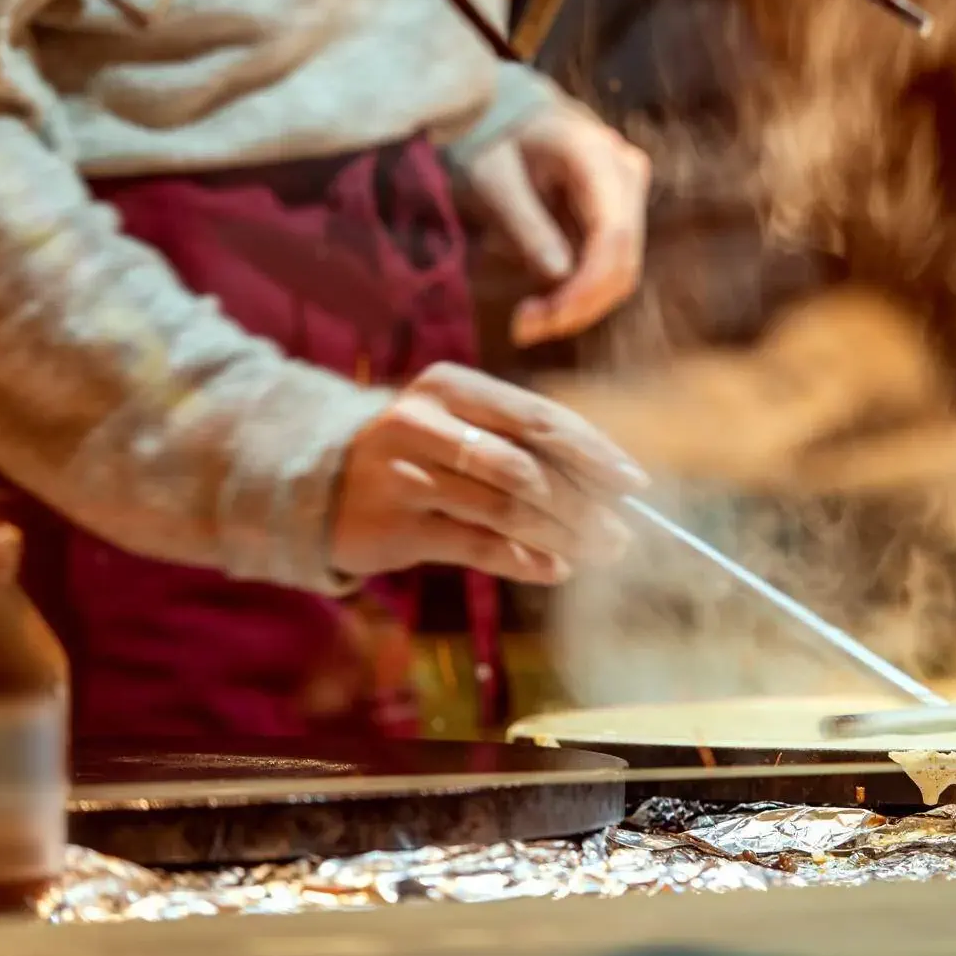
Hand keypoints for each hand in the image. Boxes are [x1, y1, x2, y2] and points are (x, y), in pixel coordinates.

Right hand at [332, 363, 647, 582]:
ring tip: (599, 554)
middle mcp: (422, 422)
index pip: (538, 417)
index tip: (633, 484)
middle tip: (622, 535)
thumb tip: (613, 485)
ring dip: (563, 536)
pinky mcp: (394, 525)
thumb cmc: (420, 454)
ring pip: (505, 509)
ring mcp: (404, 474)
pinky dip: (525, 560)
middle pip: (526, 466)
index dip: (592, 452)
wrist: (322, 487)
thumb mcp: (463, 430)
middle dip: (584, 504)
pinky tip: (555, 568)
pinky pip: (477, 546)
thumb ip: (526, 447)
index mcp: (451, 386)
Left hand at [466, 101, 650, 347]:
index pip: (613, 234)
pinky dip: (578, 292)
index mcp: (595, 154)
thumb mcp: (492, 176)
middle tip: (524, 330)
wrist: (509, 109)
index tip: (546, 318)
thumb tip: (558, 276)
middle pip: (624, 260)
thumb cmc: (494, 136)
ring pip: (622, 270)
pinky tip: (541, 304)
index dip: (586, 286)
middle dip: (579, 305)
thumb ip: (525, 223)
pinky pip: (610, 265)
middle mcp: (626, 171)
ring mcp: (629, 192)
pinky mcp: (620, 213)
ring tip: (526, 323)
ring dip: (579, 306)